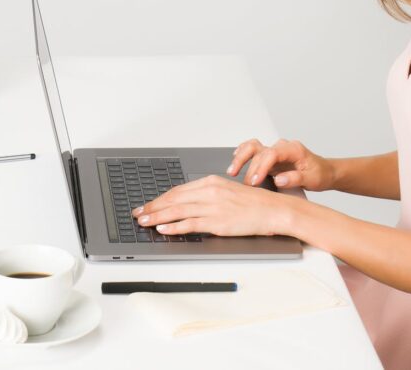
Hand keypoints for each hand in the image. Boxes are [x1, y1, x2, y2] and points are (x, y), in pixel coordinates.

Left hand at [130, 174, 295, 236]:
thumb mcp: (227, 191)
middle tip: (138, 213)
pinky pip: (190, 224)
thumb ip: (207, 194)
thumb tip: (187, 202)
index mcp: (211, 182)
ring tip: (144, 222)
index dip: (159, 199)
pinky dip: (174, 227)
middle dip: (152, 207)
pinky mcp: (217, 222)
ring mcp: (212, 207)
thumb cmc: (253, 203)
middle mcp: (209, 192)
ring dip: (157, 217)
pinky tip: (163, 229)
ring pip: (177, 211)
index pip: (178, 190)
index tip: (148, 204)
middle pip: (173, 199)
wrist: (272, 210)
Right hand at [227, 138, 334, 191]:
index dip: (261, 167)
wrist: (325, 171)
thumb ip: (295, 178)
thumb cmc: (320, 174)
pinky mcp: (270, 158)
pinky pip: (253, 151)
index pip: (272, 154)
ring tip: (232, 171)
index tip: (255, 181)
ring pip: (253, 147)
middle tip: (246, 185)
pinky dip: (243, 154)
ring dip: (241, 157)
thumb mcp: (312, 179)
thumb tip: (278, 179)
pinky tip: (235, 160)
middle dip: (250, 168)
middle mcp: (282, 147)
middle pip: (259, 151)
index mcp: (293, 149)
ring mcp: (275, 151)